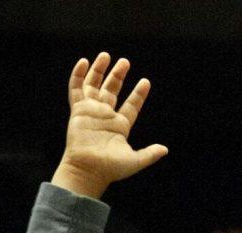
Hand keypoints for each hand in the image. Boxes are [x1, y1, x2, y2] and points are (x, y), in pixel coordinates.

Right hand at [52, 54, 168, 199]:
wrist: (87, 169)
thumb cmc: (110, 168)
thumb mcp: (134, 161)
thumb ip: (149, 154)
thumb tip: (165, 150)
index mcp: (120, 125)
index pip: (131, 105)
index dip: (138, 94)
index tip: (146, 82)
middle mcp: (106, 116)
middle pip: (112, 90)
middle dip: (118, 76)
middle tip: (125, 61)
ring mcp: (91, 112)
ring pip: (94, 85)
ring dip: (100, 70)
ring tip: (106, 55)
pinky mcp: (78, 110)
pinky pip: (76, 89)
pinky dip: (79, 75)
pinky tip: (84, 62)